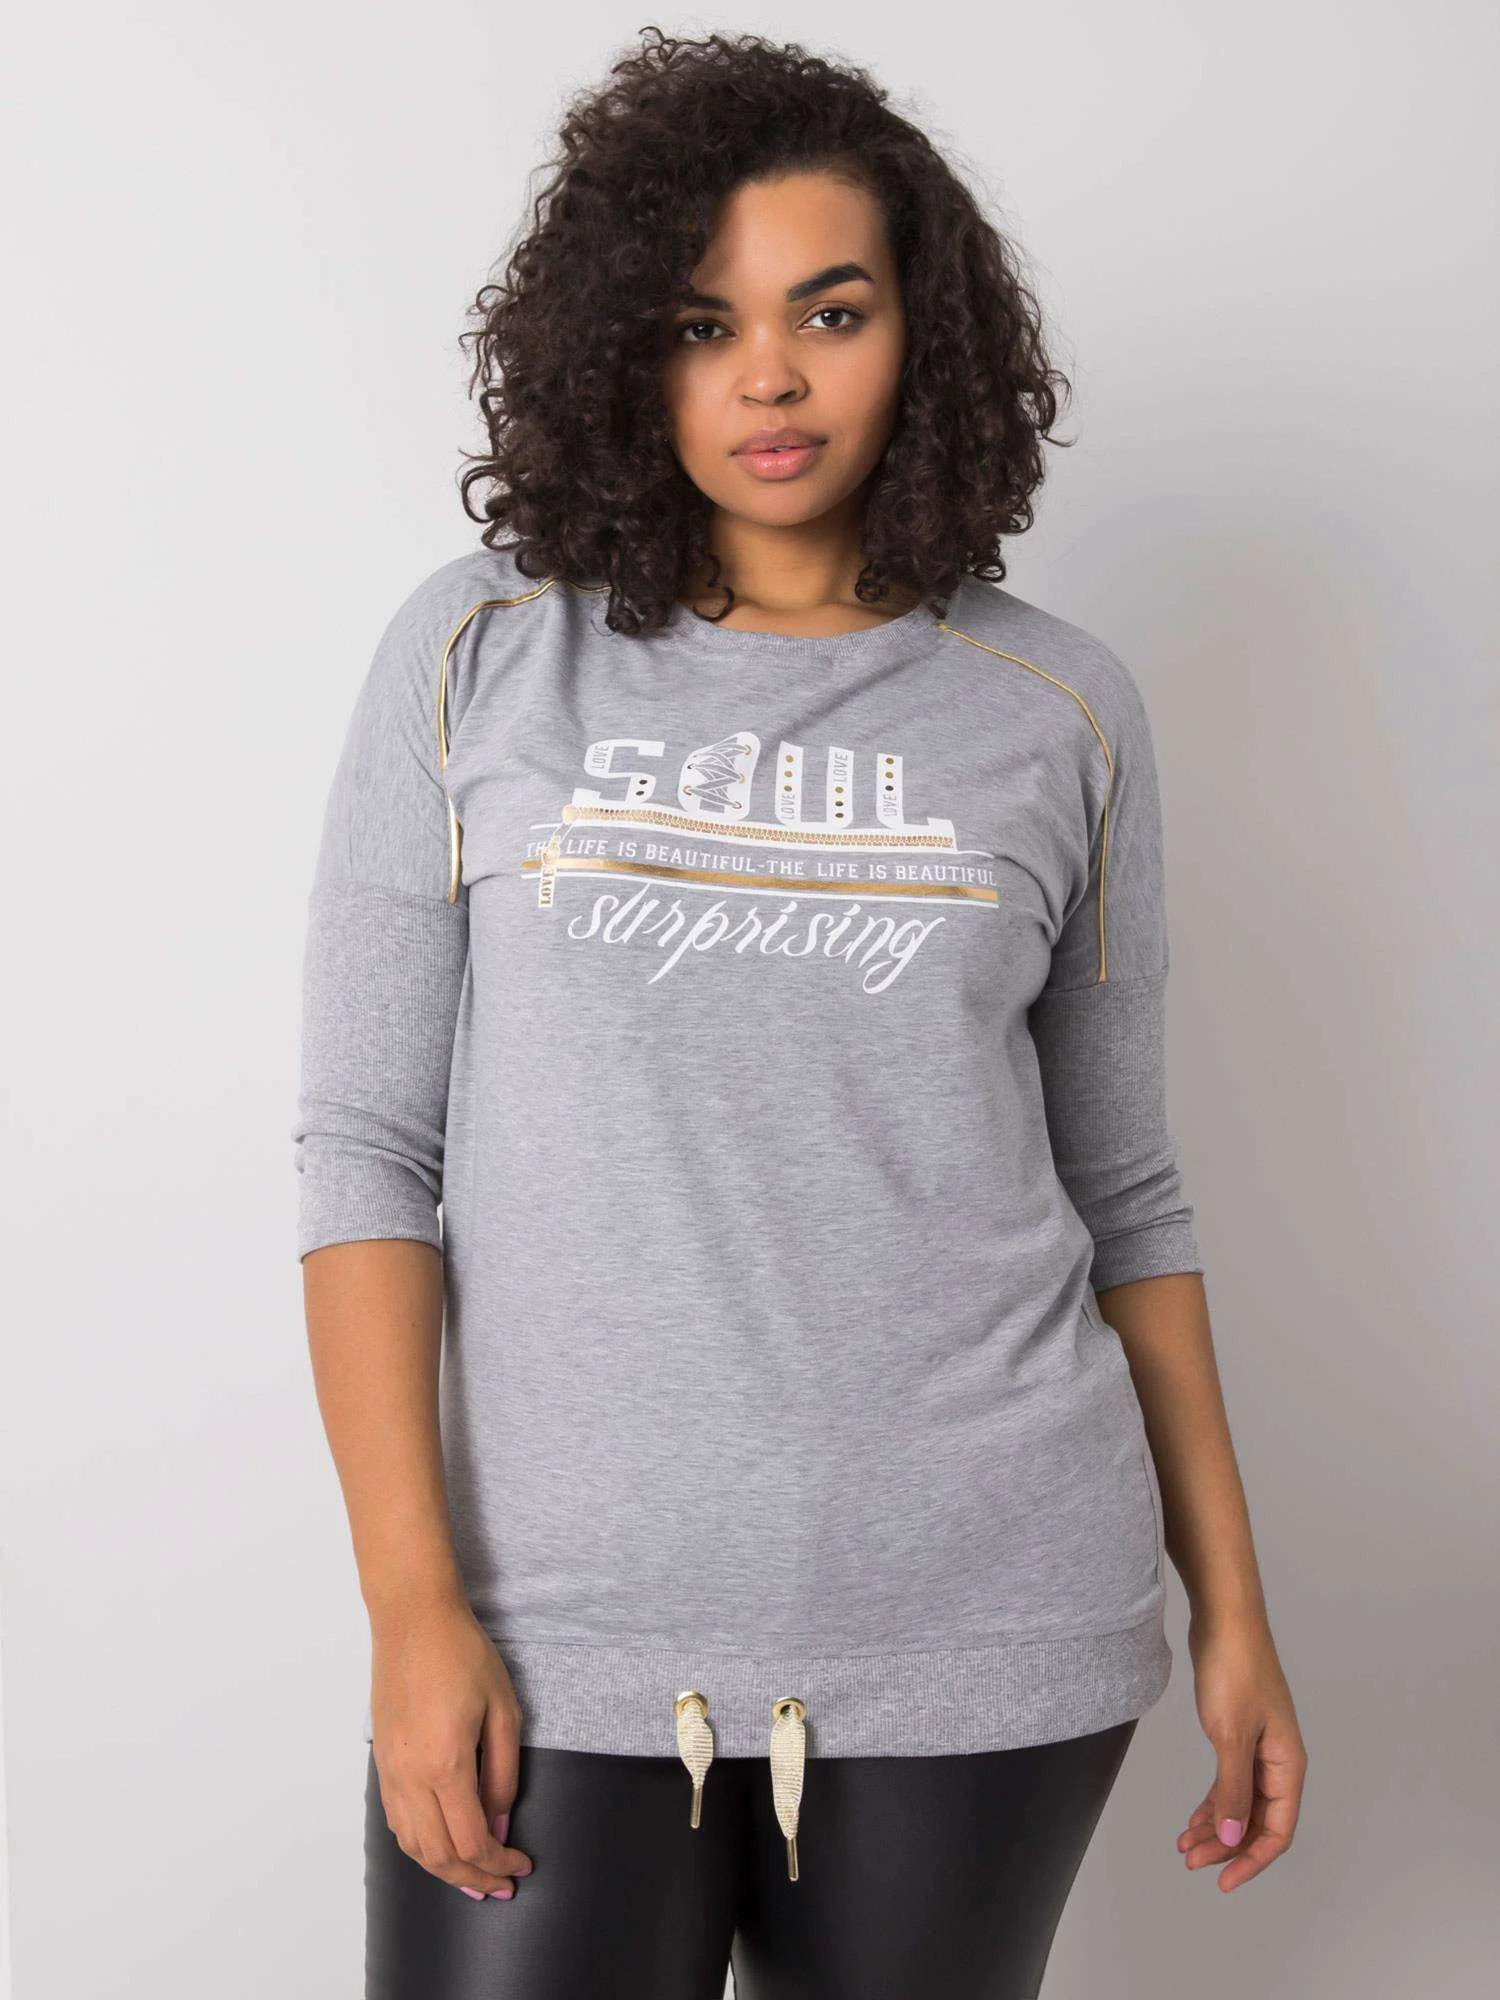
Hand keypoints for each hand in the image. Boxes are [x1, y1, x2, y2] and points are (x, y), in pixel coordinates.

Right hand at [369, 1591, 534, 1900]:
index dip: (499, 1863)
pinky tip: (441, 1845)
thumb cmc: (463, 1654)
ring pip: (412, 1846)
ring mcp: (390, 1771)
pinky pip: (397, 1821)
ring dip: (443, 1870)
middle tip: (502, 1886)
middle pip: (438, 1856)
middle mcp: (410, 1776)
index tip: (521, 1866)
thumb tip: (499, 1824)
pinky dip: (420, 1846)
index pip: (472, 1841)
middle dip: (473, 1879)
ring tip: (473, 1878)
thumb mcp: (503, 1709)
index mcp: (445, 1764)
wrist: (413, 1619)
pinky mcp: (382, 1761)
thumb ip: (504, 1774)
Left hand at [1179, 1609, 1306, 1890]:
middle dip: (1226, 1846)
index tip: (1223, 1882)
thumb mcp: (1230, 1735)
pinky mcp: (1238, 1734)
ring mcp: (1258, 1748)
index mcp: (1287, 1765)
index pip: (1277, 1830)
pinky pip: (1230, 1782)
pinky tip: (1193, 1817)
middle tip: (1190, 1861)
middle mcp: (1278, 1761)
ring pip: (1241, 1803)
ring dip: (1216, 1827)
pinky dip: (1213, 1802)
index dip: (1252, 1861)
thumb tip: (1232, 1838)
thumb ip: (1232, 1790)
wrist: (1224, 1619)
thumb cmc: (1235, 1669)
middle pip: (1257, 1821)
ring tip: (1184, 1845)